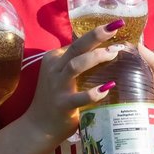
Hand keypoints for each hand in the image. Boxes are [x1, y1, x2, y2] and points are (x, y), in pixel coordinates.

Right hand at [23, 21, 126, 141]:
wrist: (38, 126)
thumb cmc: (56, 98)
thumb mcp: (62, 75)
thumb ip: (78, 62)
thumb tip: (108, 50)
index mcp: (55, 58)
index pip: (78, 43)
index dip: (97, 34)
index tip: (116, 26)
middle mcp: (54, 68)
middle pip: (76, 47)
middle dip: (96, 35)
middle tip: (116, 27)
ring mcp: (57, 86)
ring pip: (75, 65)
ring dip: (95, 58)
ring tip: (113, 54)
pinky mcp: (62, 104)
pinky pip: (78, 97)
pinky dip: (93, 93)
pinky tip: (107, 88)